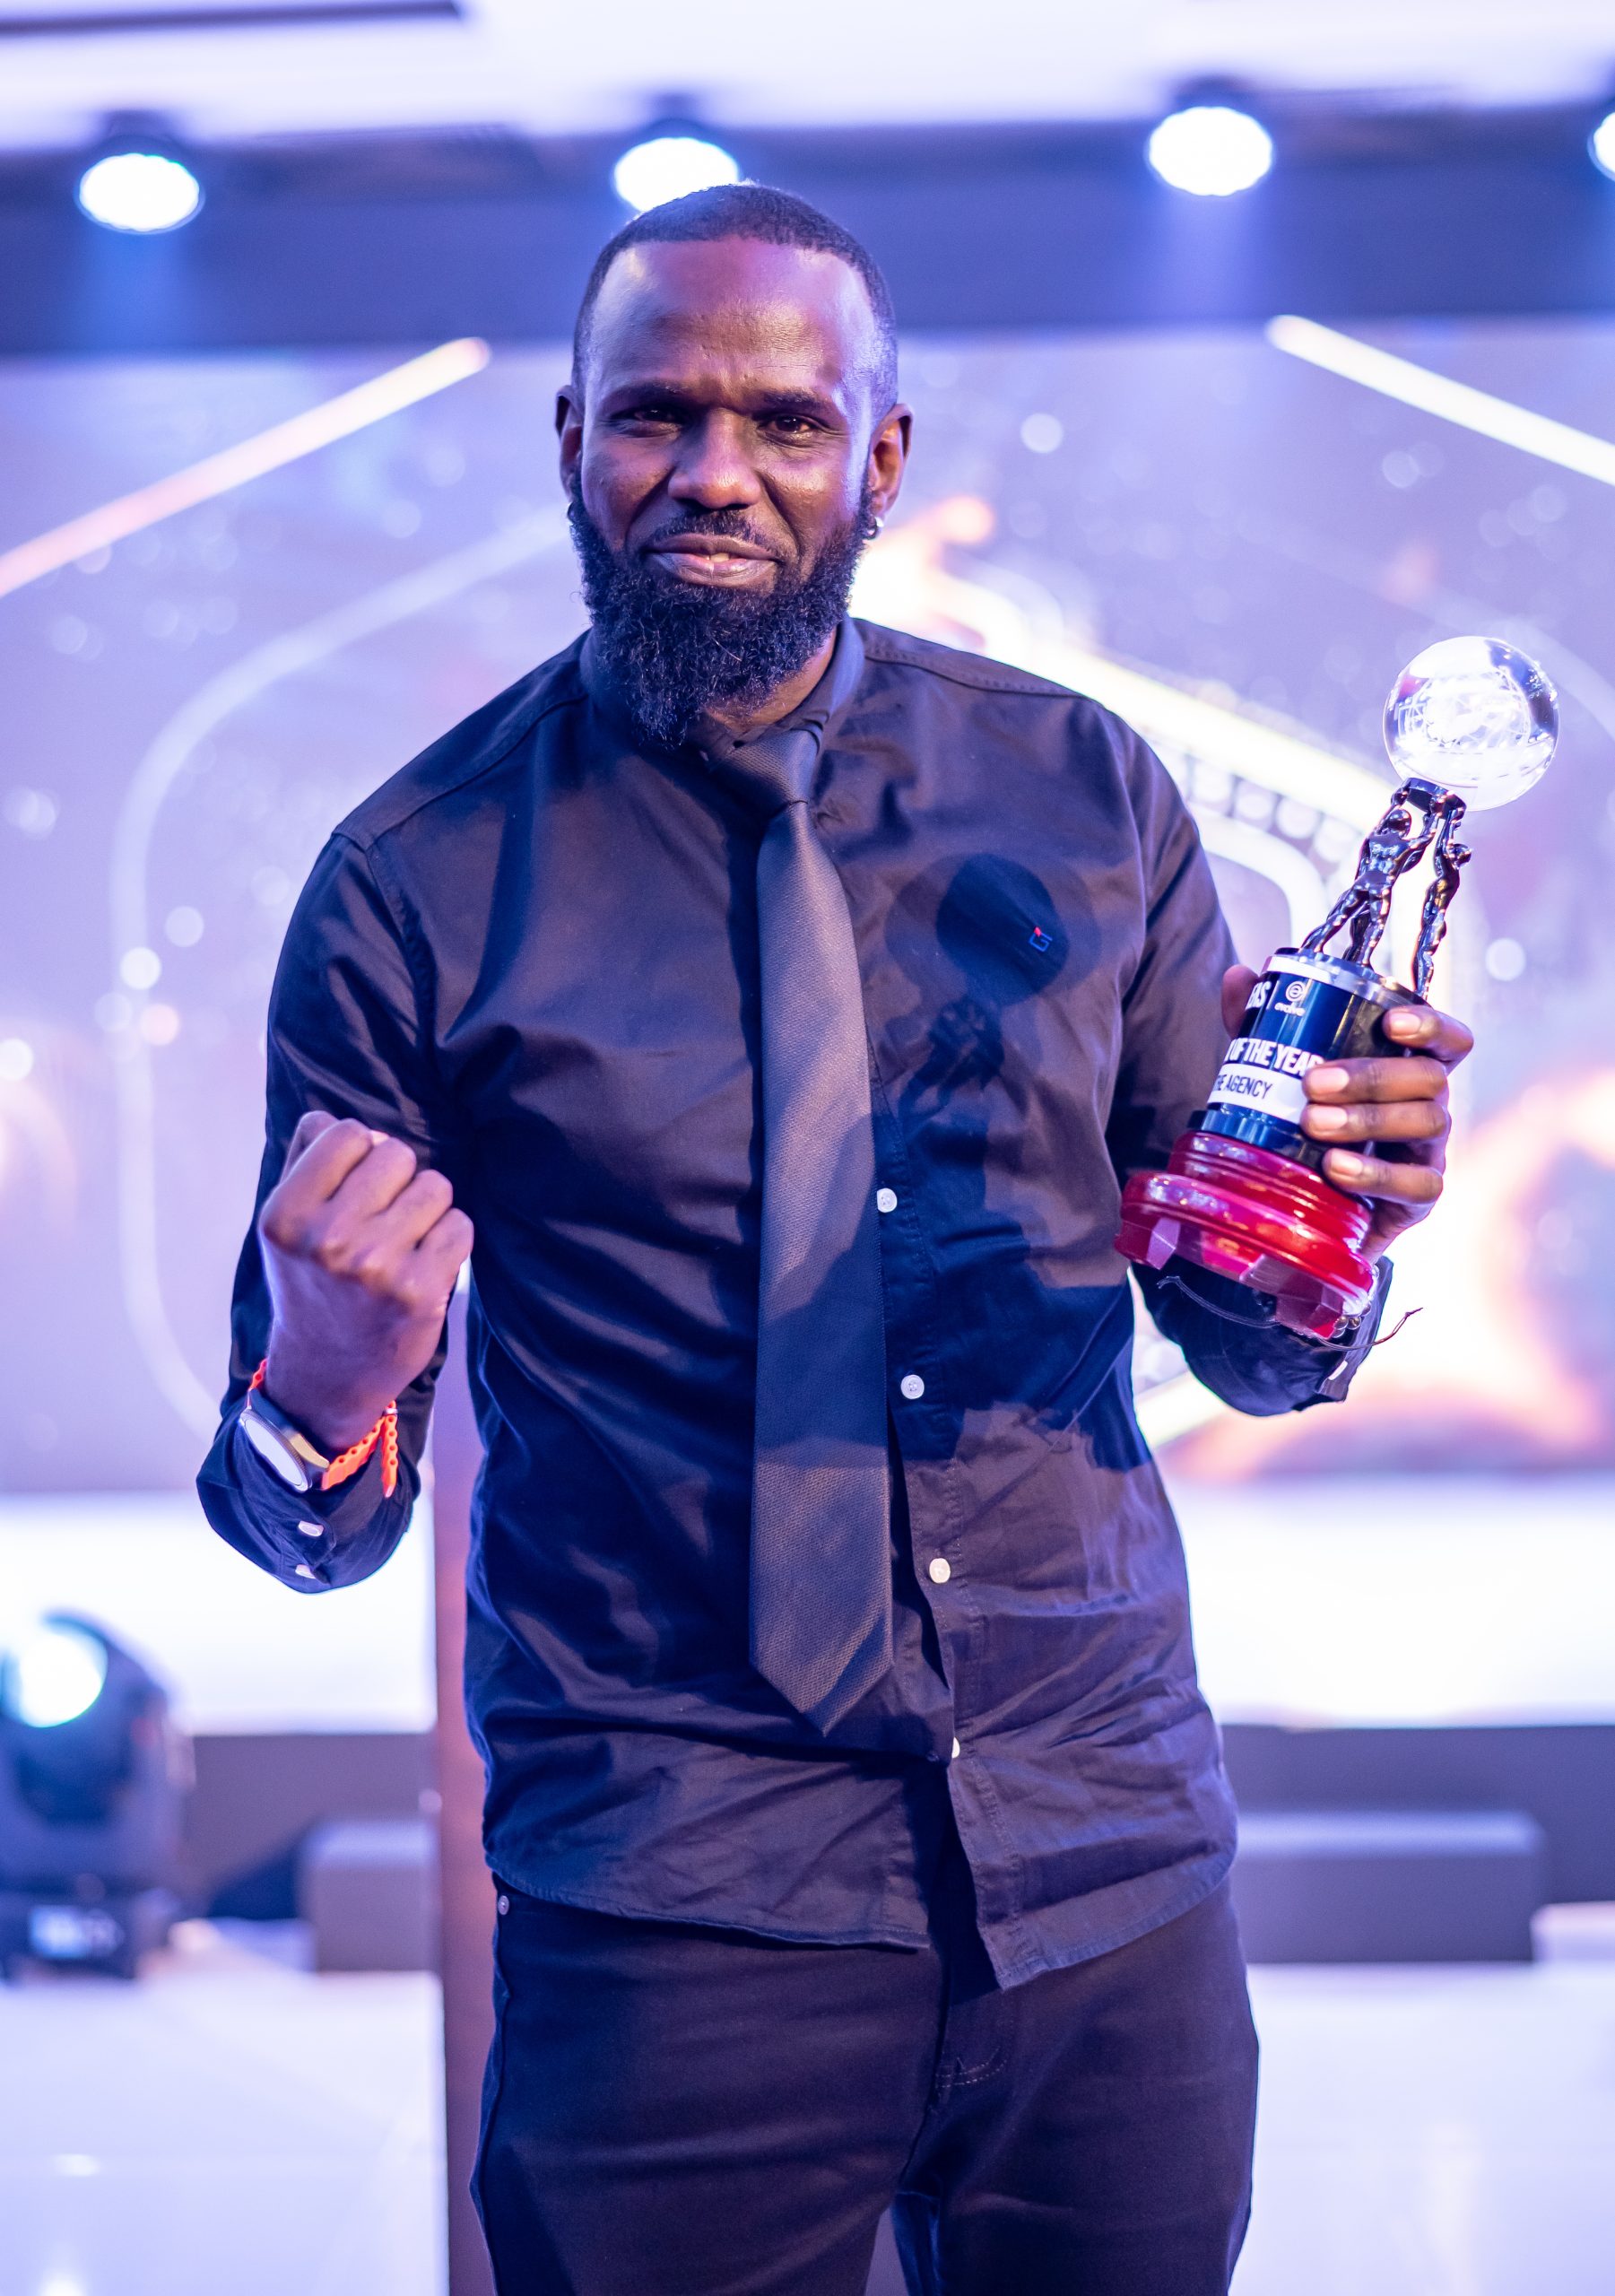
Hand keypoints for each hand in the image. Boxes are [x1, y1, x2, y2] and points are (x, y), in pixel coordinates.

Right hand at [257, 1111, 472, 1452]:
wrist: (325, 1373)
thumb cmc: (309, 1284)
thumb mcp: (285, 1227)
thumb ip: (303, 1163)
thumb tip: (332, 1120)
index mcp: (286, 1215)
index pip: (347, 1134)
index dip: (362, 1152)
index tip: (358, 1183)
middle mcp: (328, 1239)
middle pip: (397, 1155)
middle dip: (399, 1178)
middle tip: (384, 1216)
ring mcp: (376, 1267)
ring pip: (436, 1187)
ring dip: (428, 1208)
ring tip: (405, 1241)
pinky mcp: (420, 1292)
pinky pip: (460, 1226)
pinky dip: (450, 1239)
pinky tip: (426, 1263)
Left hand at [1220, 965, 1472, 1257]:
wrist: (1308, 1201)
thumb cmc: (1307, 1124)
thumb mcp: (1281, 1071)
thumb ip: (1264, 1024)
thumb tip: (1241, 975)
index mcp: (1408, 1067)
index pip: (1448, 1039)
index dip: (1431, 1025)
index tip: (1389, 1023)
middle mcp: (1428, 1104)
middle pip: (1429, 1078)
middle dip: (1372, 1076)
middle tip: (1313, 1083)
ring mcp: (1429, 1151)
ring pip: (1426, 1123)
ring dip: (1367, 1119)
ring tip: (1313, 1123)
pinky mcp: (1419, 1197)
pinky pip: (1417, 1184)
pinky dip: (1375, 1173)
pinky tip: (1336, 1168)